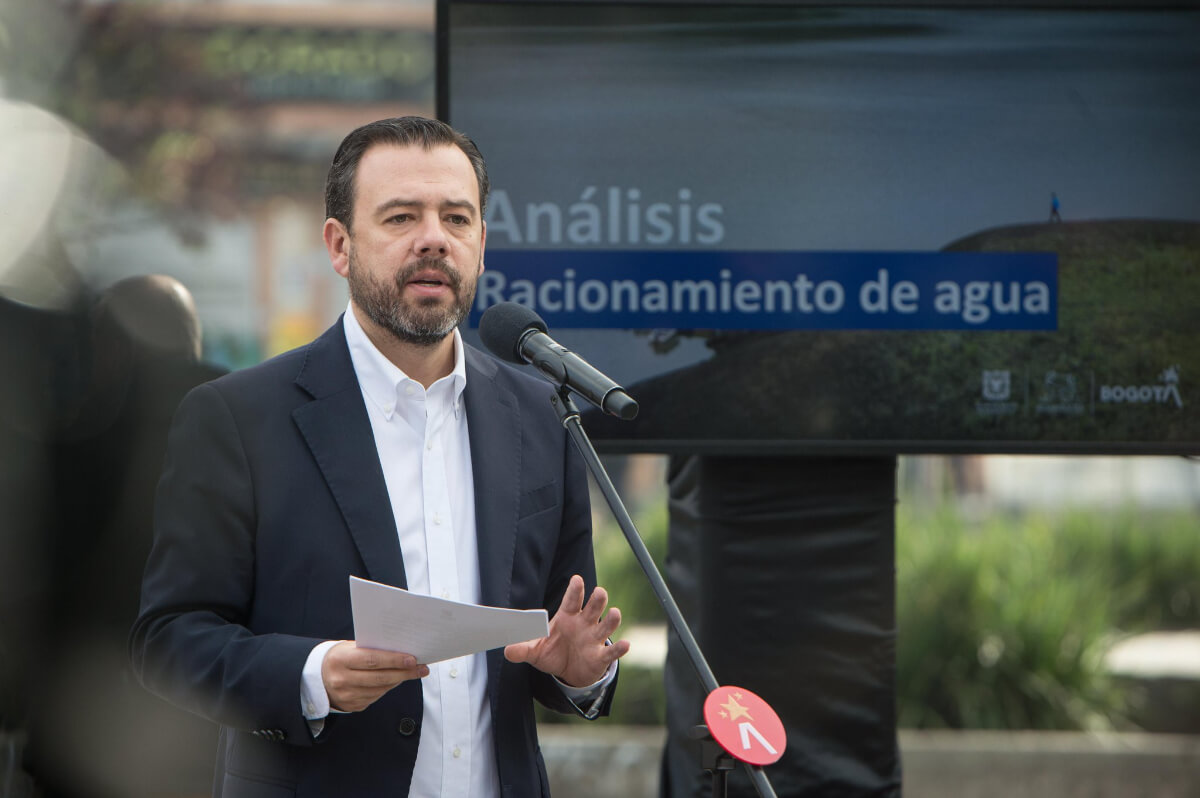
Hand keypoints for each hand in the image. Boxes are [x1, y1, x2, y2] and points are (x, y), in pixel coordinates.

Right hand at [321, 641, 428, 712]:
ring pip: (381, 689)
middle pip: (380, 678)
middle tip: (422, 668)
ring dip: (399, 680)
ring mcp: (346, 696)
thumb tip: (400, 651)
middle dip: (404, 673)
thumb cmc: (340, 657)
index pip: (372, 660)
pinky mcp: (352, 706)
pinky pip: (376, 696)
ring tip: (414, 672)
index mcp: (340, 660)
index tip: (412, 659)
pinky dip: (388, 687)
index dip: (394, 660)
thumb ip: (370, 650)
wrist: (317, 677)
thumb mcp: (349, 648)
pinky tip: (396, 680)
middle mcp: (342, 680)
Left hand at [504, 574, 630, 687]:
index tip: (577, 579)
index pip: (572, 600)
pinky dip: (619, 648)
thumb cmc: (552, 653)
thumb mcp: (535, 651)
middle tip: (599, 592)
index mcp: (567, 616)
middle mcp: (584, 623)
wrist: (567, 672)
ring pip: (607, 624)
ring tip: (615, 613)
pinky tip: (626, 644)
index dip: (576, 589)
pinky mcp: (601, 657)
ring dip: (612, 619)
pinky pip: (612, 652)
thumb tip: (507, 650)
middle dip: (597, 599)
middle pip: (594, 607)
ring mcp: (594, 639)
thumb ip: (523, 648)